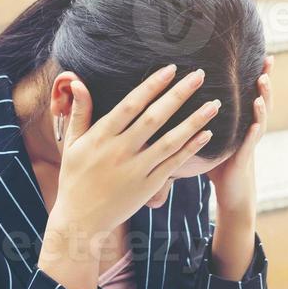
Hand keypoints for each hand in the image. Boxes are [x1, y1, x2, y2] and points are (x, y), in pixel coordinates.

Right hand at [49, 64, 218, 240]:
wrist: (81, 220)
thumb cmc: (75, 178)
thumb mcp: (72, 144)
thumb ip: (80, 112)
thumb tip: (78, 81)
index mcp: (101, 137)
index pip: (130, 105)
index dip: (151, 86)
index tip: (171, 69)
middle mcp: (120, 151)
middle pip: (155, 118)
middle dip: (179, 94)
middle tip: (200, 75)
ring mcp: (136, 170)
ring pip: (170, 141)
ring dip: (194, 121)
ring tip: (215, 104)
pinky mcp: (149, 186)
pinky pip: (174, 164)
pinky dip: (191, 149)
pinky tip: (207, 134)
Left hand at [207, 54, 270, 217]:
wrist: (232, 193)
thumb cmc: (219, 163)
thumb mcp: (211, 135)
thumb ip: (203, 118)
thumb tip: (181, 98)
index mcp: (243, 121)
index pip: (252, 92)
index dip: (259, 74)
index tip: (264, 54)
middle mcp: (250, 129)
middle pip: (262, 100)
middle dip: (266, 81)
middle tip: (268, 62)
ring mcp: (250, 144)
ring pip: (260, 119)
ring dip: (262, 102)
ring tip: (261, 85)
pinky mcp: (244, 160)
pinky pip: (250, 144)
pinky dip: (253, 132)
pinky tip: (255, 123)